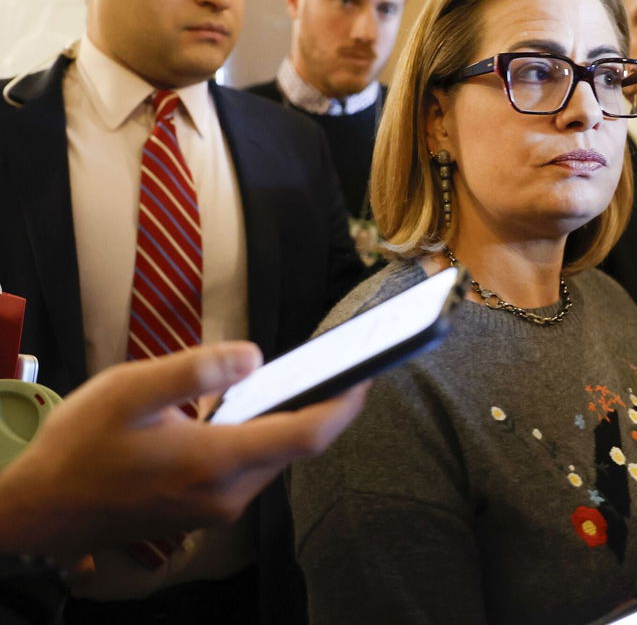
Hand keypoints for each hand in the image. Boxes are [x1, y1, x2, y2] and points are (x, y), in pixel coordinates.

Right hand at [0, 341, 367, 560]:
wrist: (42, 510)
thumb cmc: (80, 447)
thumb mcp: (128, 392)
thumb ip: (194, 371)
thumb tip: (254, 355)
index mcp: (216, 461)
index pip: (308, 435)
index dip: (345, 404)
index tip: (365, 373)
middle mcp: (227, 493)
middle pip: (298, 447)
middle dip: (324, 406)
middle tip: (340, 365)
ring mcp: (217, 508)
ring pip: (276, 459)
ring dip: (292, 421)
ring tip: (305, 379)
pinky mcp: (205, 511)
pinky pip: (252, 469)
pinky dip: (265, 438)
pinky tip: (255, 410)